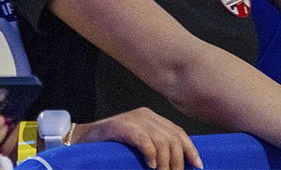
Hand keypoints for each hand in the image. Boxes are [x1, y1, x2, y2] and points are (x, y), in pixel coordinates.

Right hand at [75, 107, 202, 169]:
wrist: (83, 140)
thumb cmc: (112, 147)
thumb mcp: (138, 144)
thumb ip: (155, 147)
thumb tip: (176, 164)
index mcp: (150, 117)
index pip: (178, 132)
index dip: (190, 150)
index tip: (198, 166)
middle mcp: (144, 115)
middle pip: (173, 138)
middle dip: (178, 161)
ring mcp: (132, 119)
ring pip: (162, 141)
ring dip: (166, 162)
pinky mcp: (121, 127)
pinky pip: (144, 140)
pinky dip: (151, 155)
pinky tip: (151, 165)